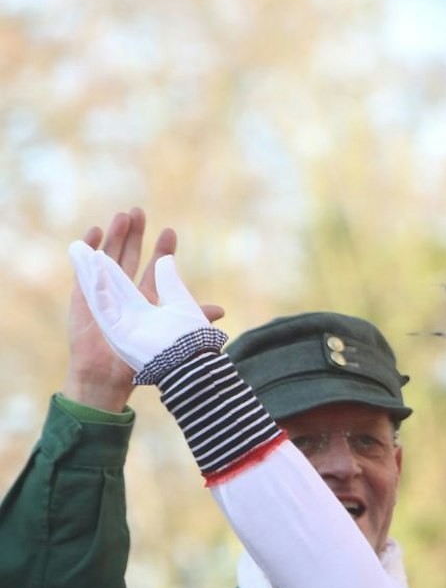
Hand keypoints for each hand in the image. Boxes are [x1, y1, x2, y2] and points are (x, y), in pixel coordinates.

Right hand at [64, 209, 224, 411]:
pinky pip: (83, 270)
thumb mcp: (173, 334)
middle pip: (129, 257)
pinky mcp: (83, 299)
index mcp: (148, 301)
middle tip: (139, 211)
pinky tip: (91, 234)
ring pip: (108, 259)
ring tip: (121, 216)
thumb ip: (193, 318)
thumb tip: (220, 310)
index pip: (156, 269)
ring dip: (114, 238)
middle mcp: (125, 294)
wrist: (113, 376)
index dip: (162, 251)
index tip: (170, 231)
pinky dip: (87, 253)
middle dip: (134, 235)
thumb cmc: (146, 359)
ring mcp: (103, 294)